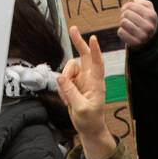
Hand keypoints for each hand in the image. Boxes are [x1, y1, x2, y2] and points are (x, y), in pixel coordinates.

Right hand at [58, 26, 113, 158]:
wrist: (88, 128)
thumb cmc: (90, 120)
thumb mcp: (81, 108)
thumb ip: (71, 92)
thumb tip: (60, 78)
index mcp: (96, 83)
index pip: (97, 63)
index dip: (95, 51)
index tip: (93, 38)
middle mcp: (89, 78)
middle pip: (84, 55)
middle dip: (78, 42)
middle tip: (72, 29)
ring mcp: (80, 80)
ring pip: (68, 69)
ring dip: (63, 81)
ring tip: (66, 98)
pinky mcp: (72, 85)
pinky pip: (62, 79)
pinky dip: (61, 88)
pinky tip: (65, 99)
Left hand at [118, 0, 157, 49]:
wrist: (150, 37)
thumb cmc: (146, 19)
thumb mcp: (148, 8)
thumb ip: (139, 2)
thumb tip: (128, 1)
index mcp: (151, 15)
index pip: (131, 5)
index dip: (126, 6)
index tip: (127, 9)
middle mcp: (148, 26)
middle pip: (126, 13)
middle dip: (124, 14)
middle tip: (127, 17)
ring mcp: (142, 36)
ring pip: (123, 22)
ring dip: (123, 22)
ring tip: (127, 23)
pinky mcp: (135, 43)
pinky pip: (120, 32)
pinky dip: (121, 30)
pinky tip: (127, 31)